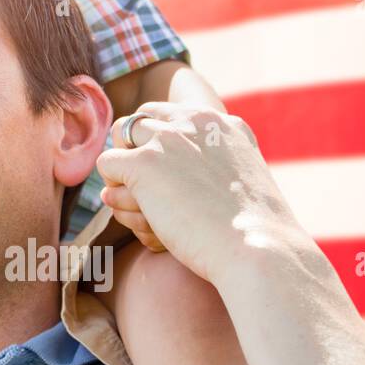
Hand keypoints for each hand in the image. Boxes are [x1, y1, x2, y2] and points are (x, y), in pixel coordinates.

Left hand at [95, 103, 298, 284]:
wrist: (258, 250)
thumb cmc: (252, 233)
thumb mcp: (240, 181)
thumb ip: (208, 166)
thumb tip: (159, 173)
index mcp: (220, 123)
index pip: (164, 114)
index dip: (153, 144)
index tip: (162, 176)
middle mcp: (193, 121)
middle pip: (135, 122)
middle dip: (132, 154)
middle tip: (144, 192)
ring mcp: (167, 139)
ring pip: (118, 140)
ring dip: (123, 176)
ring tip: (144, 213)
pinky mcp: (144, 163)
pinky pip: (106, 165)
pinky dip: (117, 194)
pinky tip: (142, 220)